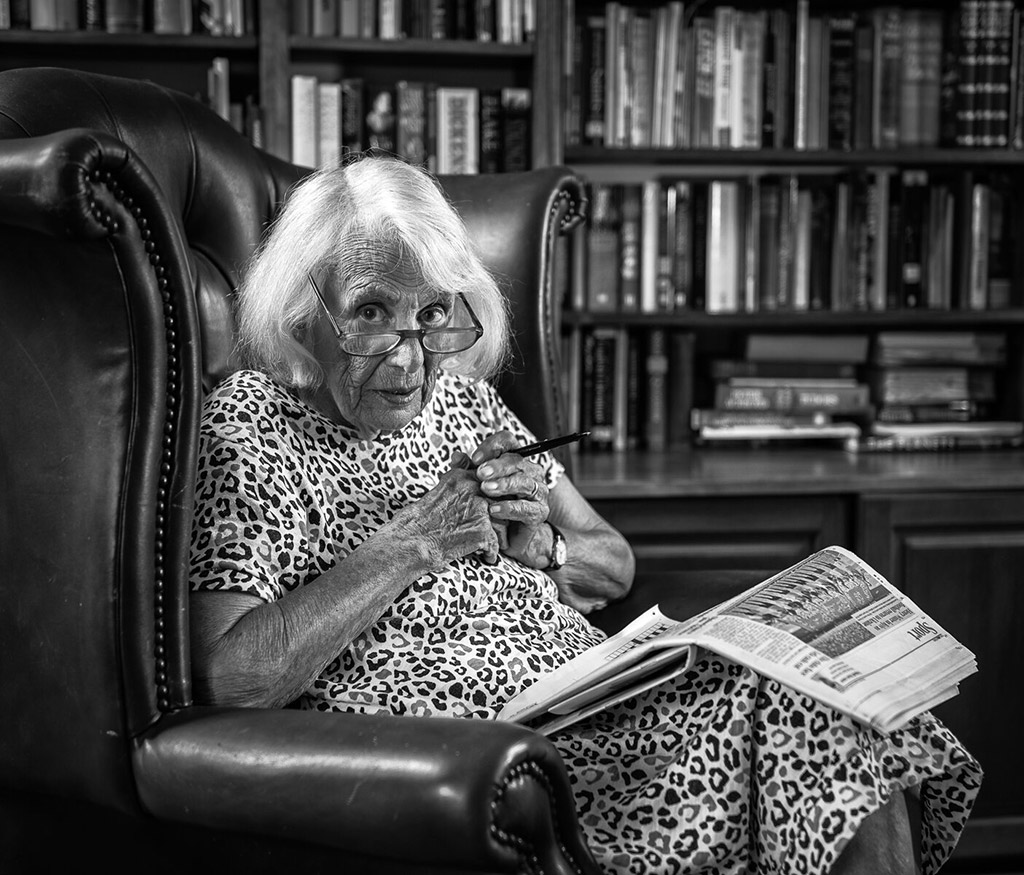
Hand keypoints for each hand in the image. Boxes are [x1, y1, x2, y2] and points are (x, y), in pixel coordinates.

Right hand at [389, 462, 500, 567]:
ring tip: (494, 545)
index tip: (488, 511)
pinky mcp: (482, 531)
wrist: (409, 543)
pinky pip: (496, 543)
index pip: (488, 483)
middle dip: (498, 516)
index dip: (490, 499)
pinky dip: (491, 553)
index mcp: (460, 478)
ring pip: (502, 521)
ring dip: (498, 535)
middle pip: (498, 500)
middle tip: (497, 528)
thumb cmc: (414, 523)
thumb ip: (452, 488)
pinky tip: (487, 558)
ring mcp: (479, 509)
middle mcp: (472, 488)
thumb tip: (458, 489)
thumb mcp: (433, 494)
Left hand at [459, 431, 551, 567]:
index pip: (508, 442)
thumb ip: (467, 471)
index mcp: (514, 460)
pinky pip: (527, 507)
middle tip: (480, 474)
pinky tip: (494, 509)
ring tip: (486, 490)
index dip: (492, 446)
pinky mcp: (540, 512)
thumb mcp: (475, 487)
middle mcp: (530, 472)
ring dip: (504, 484)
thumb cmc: (490, 507)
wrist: (504, 537)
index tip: (475, 459)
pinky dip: (509, 507)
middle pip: (517, 460)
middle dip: (497, 466)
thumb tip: (457, 457)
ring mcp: (538, 491)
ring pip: (525, 482)